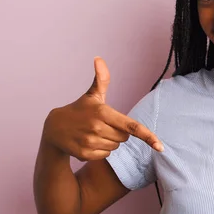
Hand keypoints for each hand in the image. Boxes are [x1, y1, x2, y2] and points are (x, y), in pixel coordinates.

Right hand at [41, 57, 163, 160]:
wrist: (53, 129)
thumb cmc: (79, 110)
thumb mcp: (92, 95)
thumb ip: (101, 79)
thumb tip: (99, 58)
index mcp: (103, 112)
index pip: (131, 126)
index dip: (147, 136)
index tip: (160, 146)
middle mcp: (97, 128)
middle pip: (125, 137)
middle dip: (119, 132)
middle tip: (104, 124)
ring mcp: (90, 142)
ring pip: (116, 146)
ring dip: (110, 141)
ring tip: (95, 133)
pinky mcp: (84, 154)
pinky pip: (105, 155)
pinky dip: (101, 150)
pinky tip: (89, 141)